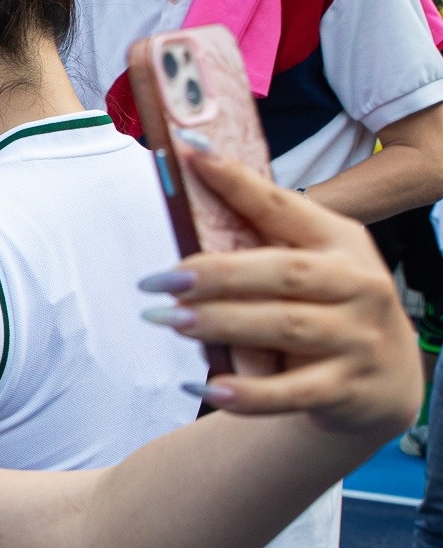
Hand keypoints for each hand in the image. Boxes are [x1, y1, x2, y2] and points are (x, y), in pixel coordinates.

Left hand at [152, 147, 421, 435]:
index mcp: (341, 243)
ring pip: (284, 327)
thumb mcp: (313, 270)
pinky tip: (205, 389)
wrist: (386, 383)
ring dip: (221, 323)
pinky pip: (290, 392)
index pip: (284, 207)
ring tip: (169, 320)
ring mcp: (357, 338)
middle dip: (218, 273)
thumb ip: (262, 249)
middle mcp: (358, 284)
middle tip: (161, 280)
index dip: (237, 182)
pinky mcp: (347, 388)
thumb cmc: (329, 312)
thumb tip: (187, 216)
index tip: (189, 155)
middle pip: (284, 272)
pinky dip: (246, 393)